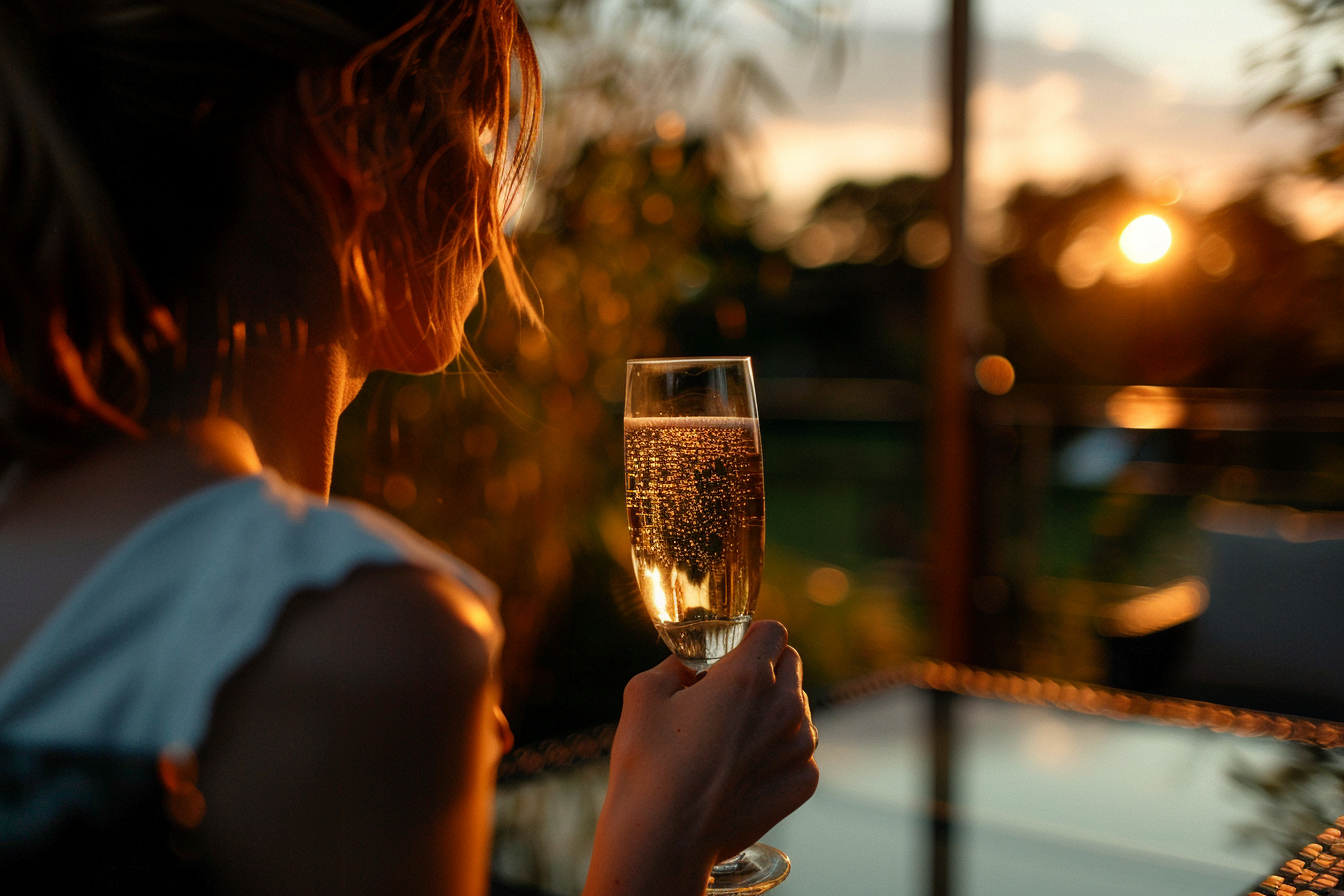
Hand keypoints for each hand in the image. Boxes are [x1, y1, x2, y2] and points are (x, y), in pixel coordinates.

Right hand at [584, 622, 818, 895]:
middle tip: (728, 693)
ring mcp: (799, 747)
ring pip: (798, 708)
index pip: (772, 631)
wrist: (663, 838)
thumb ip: (674, 664)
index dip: (751, 636)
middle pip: (791, 665)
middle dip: (765, 669)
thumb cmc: (649, 766)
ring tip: (732, 737)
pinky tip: (743, 767)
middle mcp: (785, 707)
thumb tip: (689, 666)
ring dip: (774, 711)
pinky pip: (799, 750)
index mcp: (749, 676)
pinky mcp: (802, 782)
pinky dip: (778, 752)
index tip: (734, 650)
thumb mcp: (644, 693)